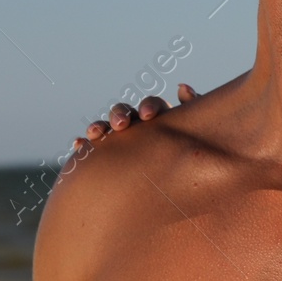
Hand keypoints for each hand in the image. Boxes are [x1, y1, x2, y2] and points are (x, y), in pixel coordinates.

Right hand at [70, 82, 197, 152]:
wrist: (188, 193)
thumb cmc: (196, 161)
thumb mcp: (202, 137)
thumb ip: (196, 113)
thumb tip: (182, 87)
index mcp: (162, 120)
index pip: (154, 106)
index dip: (150, 107)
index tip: (149, 116)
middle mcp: (139, 127)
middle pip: (126, 112)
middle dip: (120, 114)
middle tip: (121, 125)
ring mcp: (122, 142)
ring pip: (106, 128)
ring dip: (99, 126)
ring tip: (94, 134)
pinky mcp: (107, 159)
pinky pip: (92, 150)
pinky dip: (84, 145)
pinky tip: (78, 145)